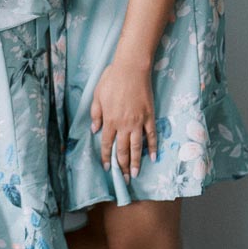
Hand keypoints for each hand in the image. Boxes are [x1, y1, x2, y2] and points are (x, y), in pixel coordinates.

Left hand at [90, 58, 157, 179]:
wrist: (131, 70)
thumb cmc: (111, 80)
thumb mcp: (97, 95)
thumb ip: (96, 114)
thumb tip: (95, 130)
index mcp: (110, 120)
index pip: (107, 144)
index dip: (107, 157)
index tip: (107, 169)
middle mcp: (124, 124)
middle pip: (123, 150)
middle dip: (123, 166)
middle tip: (124, 179)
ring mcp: (138, 122)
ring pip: (137, 146)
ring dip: (136, 162)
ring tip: (136, 174)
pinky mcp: (149, 117)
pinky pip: (151, 136)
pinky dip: (152, 147)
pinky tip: (153, 157)